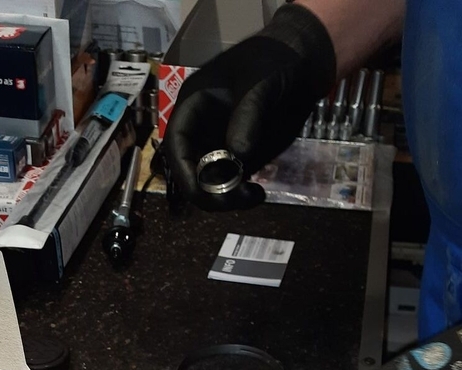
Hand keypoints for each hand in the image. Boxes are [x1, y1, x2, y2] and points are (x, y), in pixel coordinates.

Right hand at [163, 4, 334, 210]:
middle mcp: (201, 129)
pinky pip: (230, 185)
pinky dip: (239, 195)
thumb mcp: (261, 84)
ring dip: (225, 198)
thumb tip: (238, 155)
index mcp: (194, 105)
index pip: (177, 143)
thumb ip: (248, 117)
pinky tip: (258, 193)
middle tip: (236, 198)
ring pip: (209, 183)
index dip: (184, 169)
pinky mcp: (238, 158)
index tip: (202, 190)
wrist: (301, 65)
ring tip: (254, 195)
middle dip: (207, 191)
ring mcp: (219, 145)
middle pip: (190, 169)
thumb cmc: (274, 62)